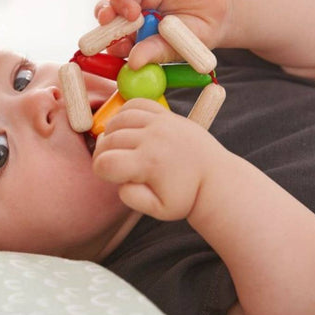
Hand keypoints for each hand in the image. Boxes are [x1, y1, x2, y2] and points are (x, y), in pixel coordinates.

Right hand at [92, 98, 224, 220]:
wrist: (214, 178)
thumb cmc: (185, 196)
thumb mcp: (159, 210)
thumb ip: (131, 197)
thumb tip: (119, 178)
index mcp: (150, 164)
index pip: (105, 163)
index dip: (100, 171)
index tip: (109, 176)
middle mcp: (153, 138)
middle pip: (108, 141)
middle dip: (103, 154)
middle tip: (111, 164)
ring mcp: (160, 122)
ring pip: (118, 120)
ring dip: (110, 134)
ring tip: (118, 147)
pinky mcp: (166, 114)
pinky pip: (135, 104)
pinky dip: (124, 114)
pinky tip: (126, 128)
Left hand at [94, 0, 228, 69]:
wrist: (219, 14)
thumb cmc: (195, 38)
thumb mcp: (176, 49)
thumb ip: (155, 53)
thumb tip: (134, 63)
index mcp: (134, 43)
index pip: (114, 45)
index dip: (110, 46)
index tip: (114, 48)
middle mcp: (131, 22)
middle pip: (109, 23)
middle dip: (105, 25)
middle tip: (108, 26)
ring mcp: (139, 0)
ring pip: (116, 2)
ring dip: (116, 6)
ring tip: (132, 11)